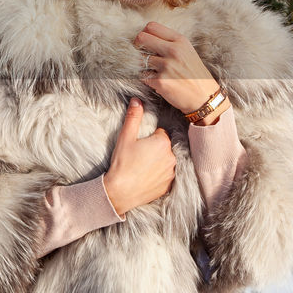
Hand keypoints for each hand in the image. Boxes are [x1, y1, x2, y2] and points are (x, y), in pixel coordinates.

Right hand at [102, 98, 175, 215]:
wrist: (120, 192)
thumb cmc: (122, 163)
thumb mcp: (125, 138)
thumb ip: (133, 117)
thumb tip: (137, 100)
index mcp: (163, 143)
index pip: (161, 133)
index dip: (149, 138)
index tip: (139, 145)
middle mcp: (172, 157)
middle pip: (165, 147)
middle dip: (155, 149)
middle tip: (139, 156)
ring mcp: (172, 172)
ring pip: (167, 161)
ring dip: (159, 162)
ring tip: (142, 167)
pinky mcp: (169, 185)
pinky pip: (167, 175)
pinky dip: (160, 175)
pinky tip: (147, 177)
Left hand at [132, 21, 224, 118]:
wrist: (204, 97)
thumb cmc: (194, 74)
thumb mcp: (187, 52)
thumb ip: (170, 42)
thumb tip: (147, 36)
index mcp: (180, 41)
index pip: (151, 26)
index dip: (144, 34)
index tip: (145, 42)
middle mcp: (173, 50)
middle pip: (141, 38)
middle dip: (137, 46)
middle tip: (142, 54)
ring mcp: (167, 66)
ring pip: (139, 59)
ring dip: (142, 65)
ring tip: (153, 70)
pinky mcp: (160, 81)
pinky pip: (142, 75)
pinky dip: (146, 78)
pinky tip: (156, 81)